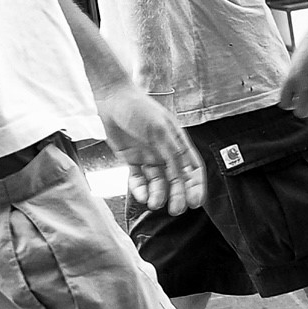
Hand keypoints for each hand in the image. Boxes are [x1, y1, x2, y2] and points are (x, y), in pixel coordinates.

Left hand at [95, 81, 205, 215]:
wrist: (112, 98)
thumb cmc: (139, 108)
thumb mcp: (160, 129)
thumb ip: (172, 151)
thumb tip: (183, 173)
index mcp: (178, 142)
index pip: (192, 169)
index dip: (196, 186)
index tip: (195, 203)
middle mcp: (165, 151)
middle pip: (176, 179)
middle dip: (178, 195)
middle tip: (176, 210)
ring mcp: (149, 156)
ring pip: (158, 182)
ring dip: (158, 194)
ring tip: (154, 203)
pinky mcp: (132, 159)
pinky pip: (138, 179)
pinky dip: (140, 188)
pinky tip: (141, 195)